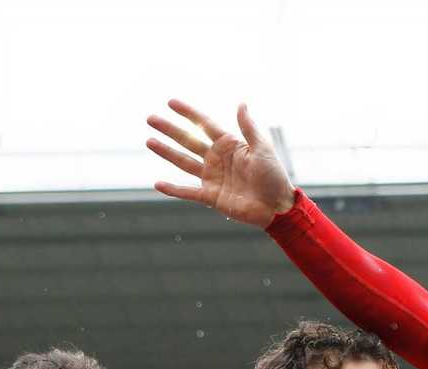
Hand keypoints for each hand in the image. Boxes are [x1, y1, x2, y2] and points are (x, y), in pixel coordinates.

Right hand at [147, 100, 296, 226]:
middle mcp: (217, 159)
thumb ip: (249, 128)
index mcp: (229, 145)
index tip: (171, 102)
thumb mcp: (263, 149)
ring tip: (149, 141)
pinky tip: (158, 184)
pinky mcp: (211, 196)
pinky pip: (188, 192)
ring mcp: (212, 177)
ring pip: (184, 162)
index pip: (204, 125)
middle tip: (150, 118)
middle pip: (188, 141)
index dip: (189, 114)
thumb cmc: (274, 177)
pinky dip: (173, 190)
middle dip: (170, 130)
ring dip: (166, 152)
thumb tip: (241, 104)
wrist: (278, 207)